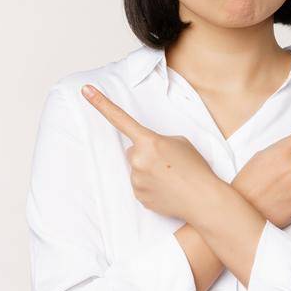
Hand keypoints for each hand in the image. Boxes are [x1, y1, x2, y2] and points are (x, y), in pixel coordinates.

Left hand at [81, 84, 219, 222]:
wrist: (204, 200)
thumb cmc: (196, 168)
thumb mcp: (181, 143)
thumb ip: (157, 142)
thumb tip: (144, 153)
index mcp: (150, 141)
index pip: (120, 119)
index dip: (101, 103)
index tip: (85, 90)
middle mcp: (138, 159)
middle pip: (133, 151)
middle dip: (147, 155)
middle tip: (170, 163)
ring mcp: (136, 179)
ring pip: (137, 169)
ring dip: (151, 171)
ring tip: (172, 178)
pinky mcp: (139, 196)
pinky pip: (140, 186)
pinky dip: (152, 186)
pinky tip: (167, 189)